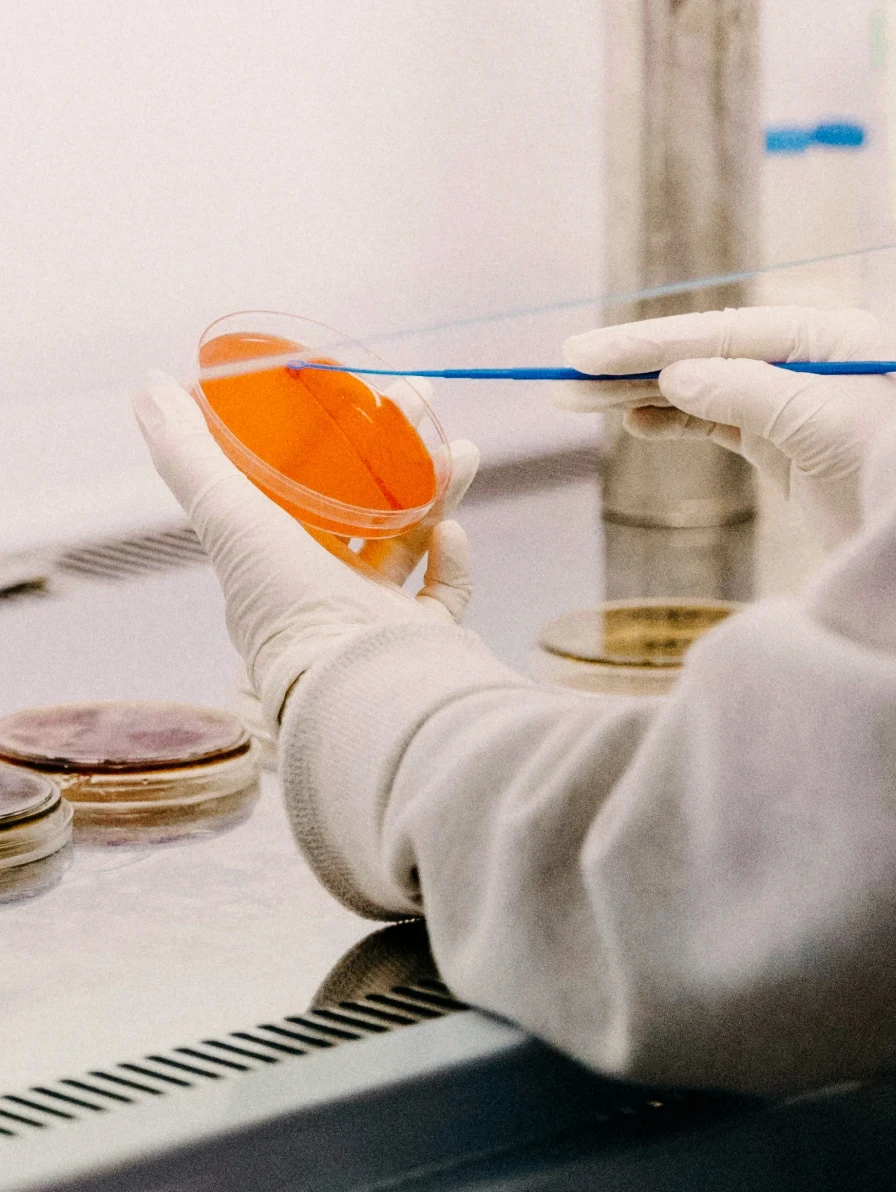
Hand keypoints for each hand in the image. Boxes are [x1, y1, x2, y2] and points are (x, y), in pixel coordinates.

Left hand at [133, 371, 478, 729]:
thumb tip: (150, 384)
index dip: (329, 433)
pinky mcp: (422, 637)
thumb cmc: (287, 605)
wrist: (357, 684)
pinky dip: (451, 561)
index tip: (355, 389)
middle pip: (364, 500)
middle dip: (395, 446)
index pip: (304, 482)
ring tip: (462, 451)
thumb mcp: (229, 516)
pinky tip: (452, 531)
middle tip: (420, 399)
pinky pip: (443, 590)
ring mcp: (376, 614)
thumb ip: (188, 454)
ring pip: (411, 536)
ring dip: (435, 488)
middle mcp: (324, 585)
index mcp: (278, 557)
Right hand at [553, 306, 895, 547]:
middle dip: (630, 368)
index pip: (717, 333)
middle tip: (563, 375)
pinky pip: (714, 424)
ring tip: (579, 400)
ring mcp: (787, 402)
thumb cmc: (888, 463)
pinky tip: (633, 422)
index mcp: (821, 336)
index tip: (585, 352)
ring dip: (638, 395)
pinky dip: (672, 423)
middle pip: (699, 357)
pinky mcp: (780, 443)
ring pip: (698, 391)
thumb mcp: (817, 422)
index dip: (647, 343)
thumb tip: (673, 378)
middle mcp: (800, 361)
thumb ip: (745, 393)